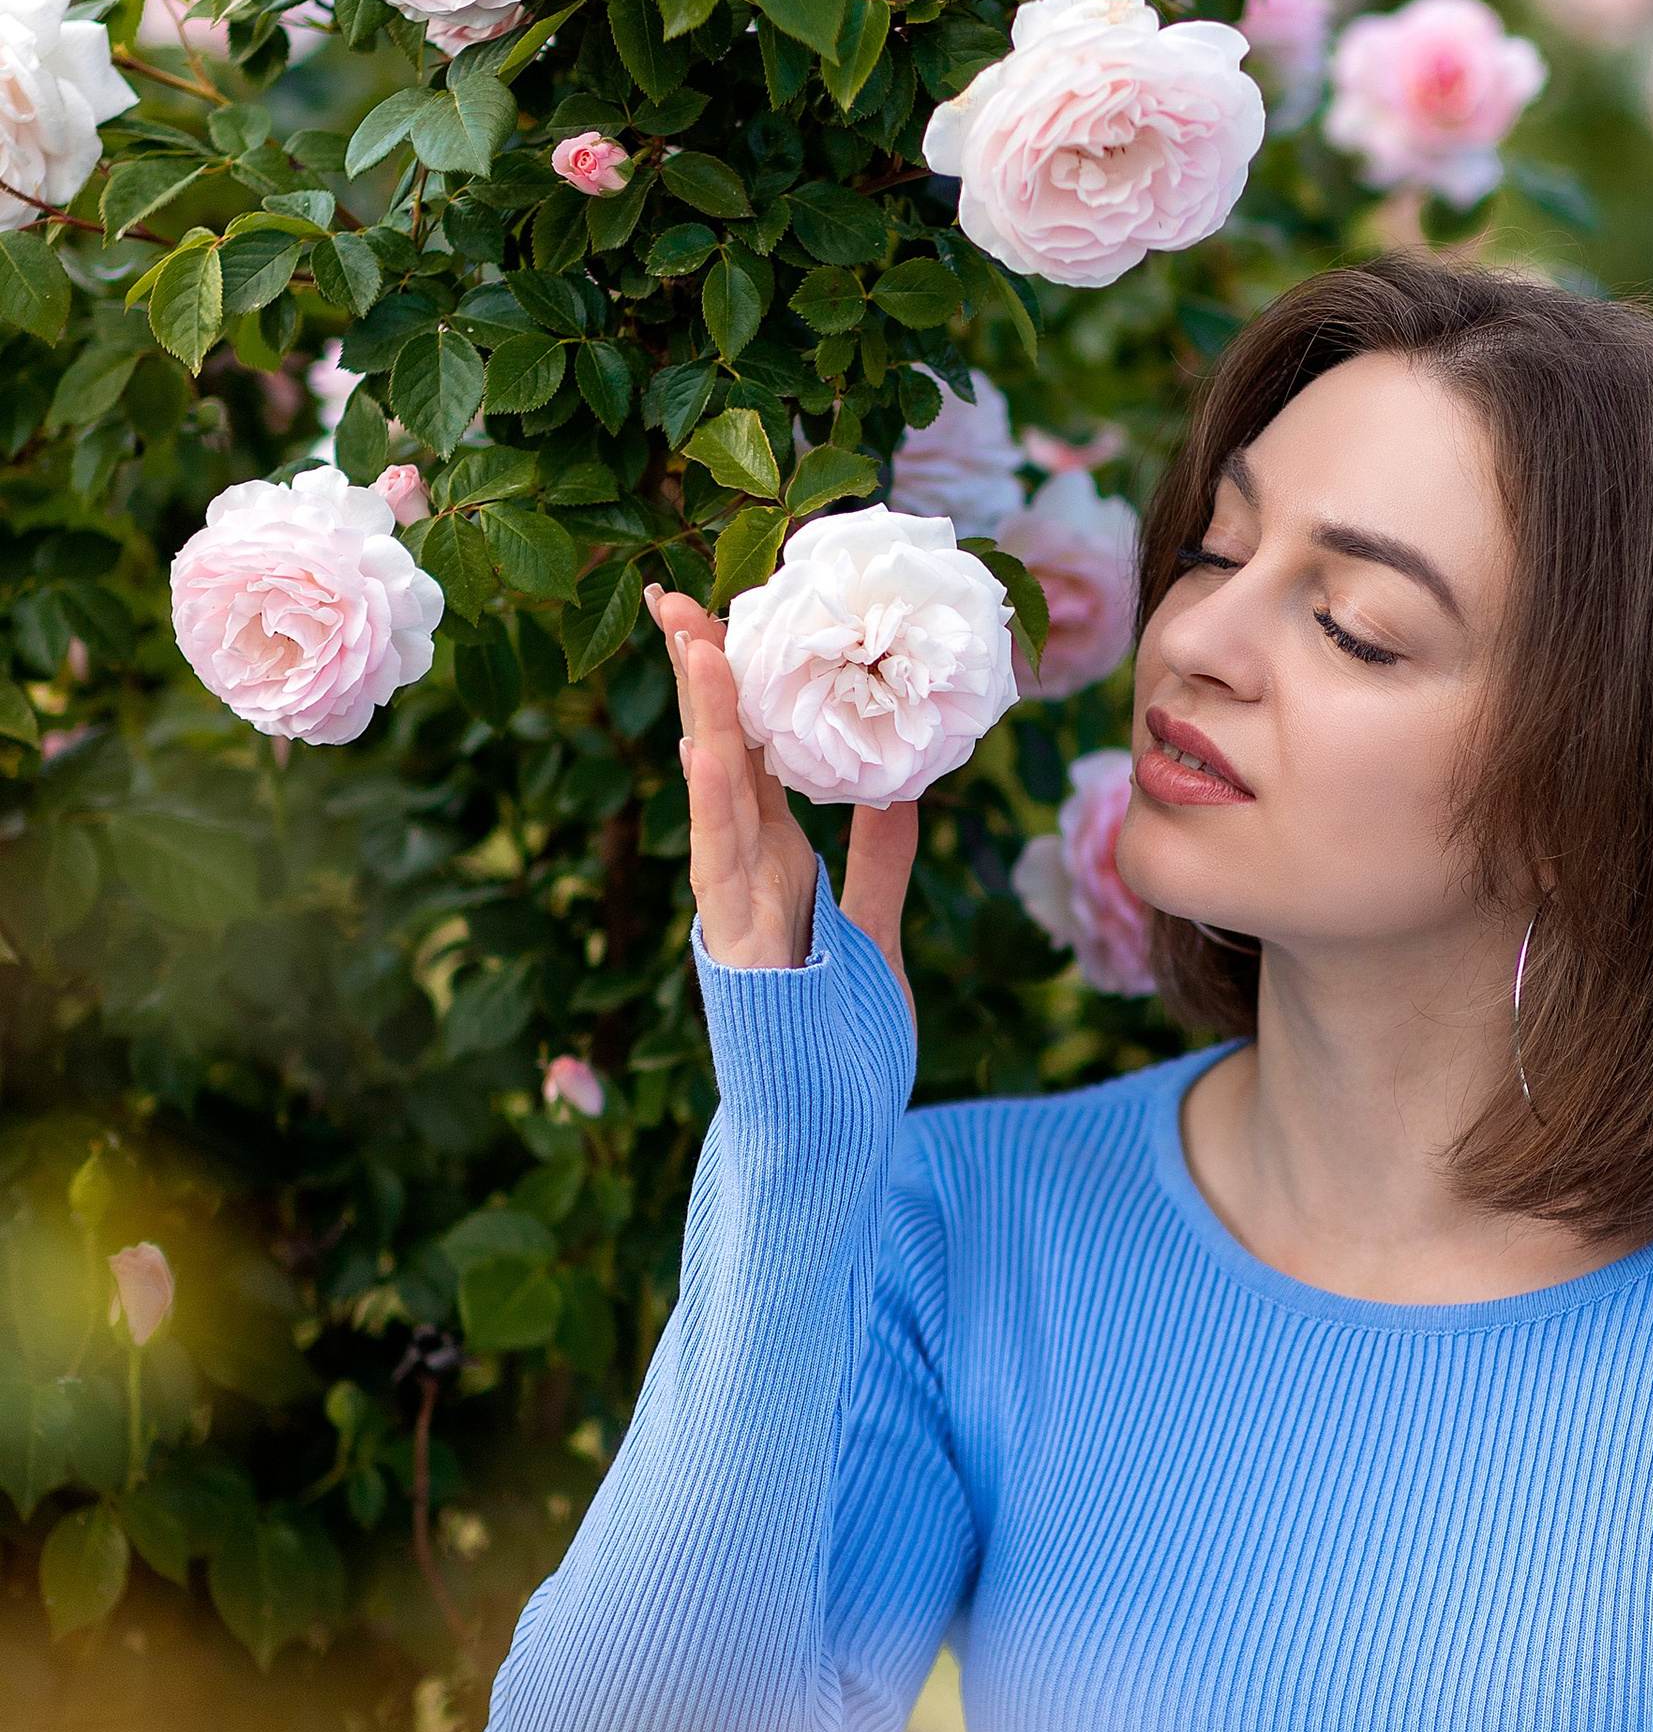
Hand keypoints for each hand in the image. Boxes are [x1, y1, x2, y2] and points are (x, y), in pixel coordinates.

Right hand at [648, 587, 916, 1000]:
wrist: (829, 1134)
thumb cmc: (844, 1039)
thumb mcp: (877, 930)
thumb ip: (881, 860)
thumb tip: (897, 784)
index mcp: (776, 862)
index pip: (752, 753)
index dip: (738, 685)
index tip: (728, 613)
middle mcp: (745, 874)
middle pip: (719, 755)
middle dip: (700, 679)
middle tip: (676, 597)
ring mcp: (734, 910)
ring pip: (713, 799)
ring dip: (704, 720)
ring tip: (694, 645)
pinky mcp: (736, 949)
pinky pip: (720, 869)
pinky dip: (712, 809)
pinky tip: (704, 753)